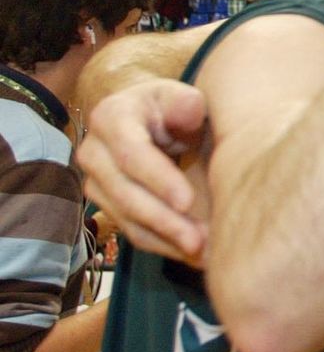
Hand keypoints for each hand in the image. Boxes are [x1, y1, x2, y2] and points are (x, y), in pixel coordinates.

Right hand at [78, 79, 210, 266]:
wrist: (151, 117)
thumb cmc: (173, 106)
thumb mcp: (181, 95)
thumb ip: (186, 102)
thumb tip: (189, 111)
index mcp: (111, 117)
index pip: (131, 153)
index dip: (158, 179)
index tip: (188, 201)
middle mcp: (94, 152)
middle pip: (125, 193)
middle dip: (164, 220)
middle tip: (200, 241)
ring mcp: (96, 182)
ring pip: (127, 219)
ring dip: (165, 239)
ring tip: (202, 252)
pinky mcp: (107, 205)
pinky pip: (133, 231)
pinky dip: (163, 245)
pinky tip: (192, 256)